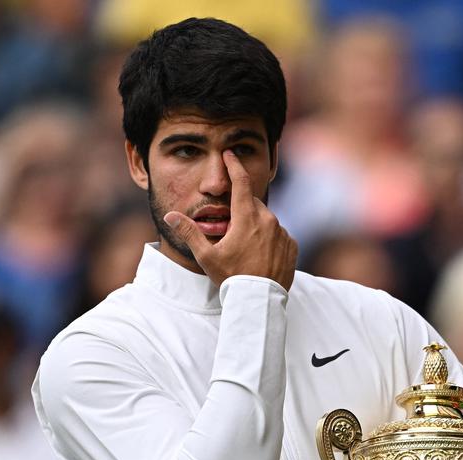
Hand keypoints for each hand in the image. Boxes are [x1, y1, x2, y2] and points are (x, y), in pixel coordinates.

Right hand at [163, 151, 297, 289]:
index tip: (230, 155)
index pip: (240, 182)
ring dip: (255, 226)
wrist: (258, 301)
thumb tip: (170, 216)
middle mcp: (268, 221)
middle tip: (230, 230)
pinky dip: (269, 239)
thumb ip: (189, 233)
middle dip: (241, 210)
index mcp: (247, 218)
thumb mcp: (206, 256)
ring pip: (266, 220)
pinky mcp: (291, 246)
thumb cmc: (231, 278)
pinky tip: (259, 255)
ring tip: (245, 248)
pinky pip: (278, 235)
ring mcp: (282, 233)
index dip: (234, 166)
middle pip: (252, 204)